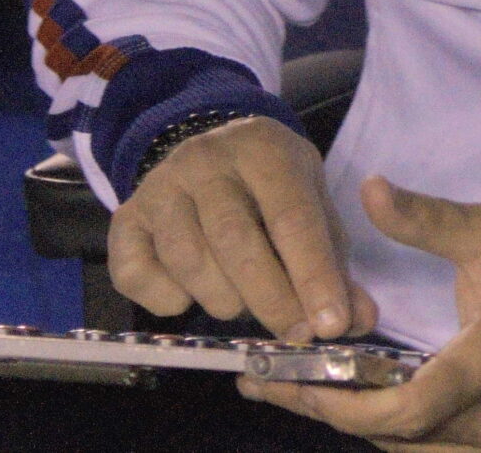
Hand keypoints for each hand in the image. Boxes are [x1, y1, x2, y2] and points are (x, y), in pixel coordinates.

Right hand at [109, 114, 376, 341]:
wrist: (210, 148)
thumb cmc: (273, 184)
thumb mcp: (313, 203)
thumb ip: (333, 261)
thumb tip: (356, 320)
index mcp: (265, 150)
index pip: (292, 218)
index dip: (313, 275)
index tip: (331, 324)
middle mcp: (206, 162)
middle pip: (236, 241)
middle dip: (271, 299)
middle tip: (295, 334)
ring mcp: (159, 187)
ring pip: (188, 260)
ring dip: (223, 299)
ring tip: (244, 304)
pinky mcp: (125, 217)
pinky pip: (136, 274)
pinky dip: (168, 298)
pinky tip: (192, 293)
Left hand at [242, 176, 480, 452]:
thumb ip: (429, 221)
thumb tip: (370, 191)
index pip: (394, 412)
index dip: (332, 405)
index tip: (284, 379)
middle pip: (389, 438)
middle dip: (329, 412)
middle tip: (277, 384)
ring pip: (412, 452)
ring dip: (366, 425)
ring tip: (321, 393)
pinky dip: (405, 434)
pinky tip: (380, 406)